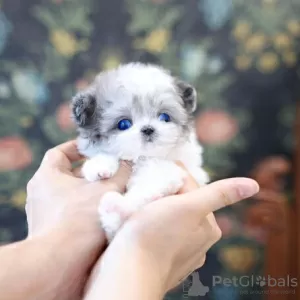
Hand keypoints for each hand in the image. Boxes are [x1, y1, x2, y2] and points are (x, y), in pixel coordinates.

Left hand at [25, 140, 131, 297]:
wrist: (63, 261)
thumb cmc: (81, 219)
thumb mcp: (108, 189)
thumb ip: (121, 171)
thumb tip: (128, 162)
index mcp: (47, 176)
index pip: (60, 152)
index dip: (79, 148)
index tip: (96, 149)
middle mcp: (41, 193)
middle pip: (69, 174)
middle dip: (91, 172)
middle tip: (111, 171)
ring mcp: (44, 213)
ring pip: (71, 194)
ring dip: (90, 191)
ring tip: (112, 191)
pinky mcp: (52, 229)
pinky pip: (71, 211)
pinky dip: (86, 207)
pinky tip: (104, 210)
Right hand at [84, 167, 258, 298]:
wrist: (128, 272)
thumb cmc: (155, 236)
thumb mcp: (189, 207)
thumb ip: (219, 194)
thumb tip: (252, 185)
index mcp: (209, 226)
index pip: (193, 188)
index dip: (175, 176)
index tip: (159, 169)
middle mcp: (200, 242)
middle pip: (184, 202)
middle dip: (168, 192)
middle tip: (148, 186)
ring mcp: (182, 253)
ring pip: (172, 218)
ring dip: (160, 207)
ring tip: (143, 204)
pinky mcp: (164, 259)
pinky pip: (162, 233)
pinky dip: (154, 224)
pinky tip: (143, 224)